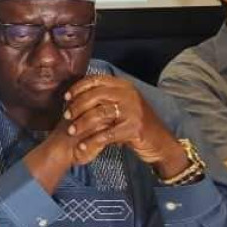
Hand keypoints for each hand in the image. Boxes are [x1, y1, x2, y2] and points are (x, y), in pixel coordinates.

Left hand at [63, 76, 187, 176]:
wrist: (160, 142)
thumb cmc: (135, 124)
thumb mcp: (122, 105)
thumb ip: (104, 99)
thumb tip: (75, 96)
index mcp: (124, 85)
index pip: (96, 79)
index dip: (78, 87)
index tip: (66, 97)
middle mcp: (129, 94)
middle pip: (95, 95)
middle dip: (77, 106)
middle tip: (66, 117)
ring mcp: (133, 110)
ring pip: (99, 114)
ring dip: (81, 124)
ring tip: (71, 132)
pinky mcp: (134, 128)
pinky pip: (107, 134)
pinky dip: (92, 141)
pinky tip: (82, 146)